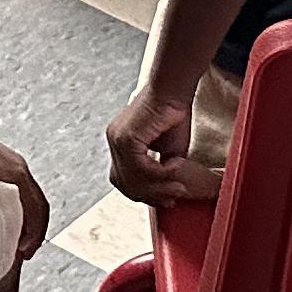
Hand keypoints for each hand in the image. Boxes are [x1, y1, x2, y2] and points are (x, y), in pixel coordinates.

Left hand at [106, 85, 224, 204]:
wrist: (173, 90)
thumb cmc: (173, 114)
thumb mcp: (167, 151)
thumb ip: (160, 171)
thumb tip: (165, 194)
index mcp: (120, 144)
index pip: (123, 180)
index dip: (144, 194)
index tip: (165, 200)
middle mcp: (113, 141)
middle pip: (125, 184)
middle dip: (151, 196)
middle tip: (173, 198)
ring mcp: (116, 139)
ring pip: (133, 180)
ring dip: (159, 186)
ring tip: (178, 184)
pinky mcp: (126, 138)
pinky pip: (141, 168)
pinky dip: (160, 173)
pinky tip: (174, 165)